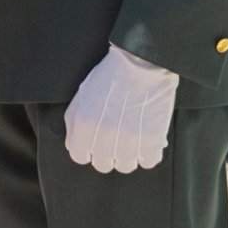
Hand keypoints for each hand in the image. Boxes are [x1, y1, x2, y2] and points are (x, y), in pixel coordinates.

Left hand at [63, 44, 178, 173]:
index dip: (87, 150)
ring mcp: (129, 140)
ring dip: (128, 155)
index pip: (79, 156)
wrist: (142, 61)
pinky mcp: (153, 139)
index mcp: (84, 125)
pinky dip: (149, 153)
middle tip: (116, 139)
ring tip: (133, 139)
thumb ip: (74, 124)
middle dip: (108, 153)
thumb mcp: (82, 96)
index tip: (96, 144)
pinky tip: (148, 141)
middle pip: (103, 164)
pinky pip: (148, 161)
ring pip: (125, 166)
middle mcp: (104, 136)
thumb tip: (74, 147)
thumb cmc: (110, 76)